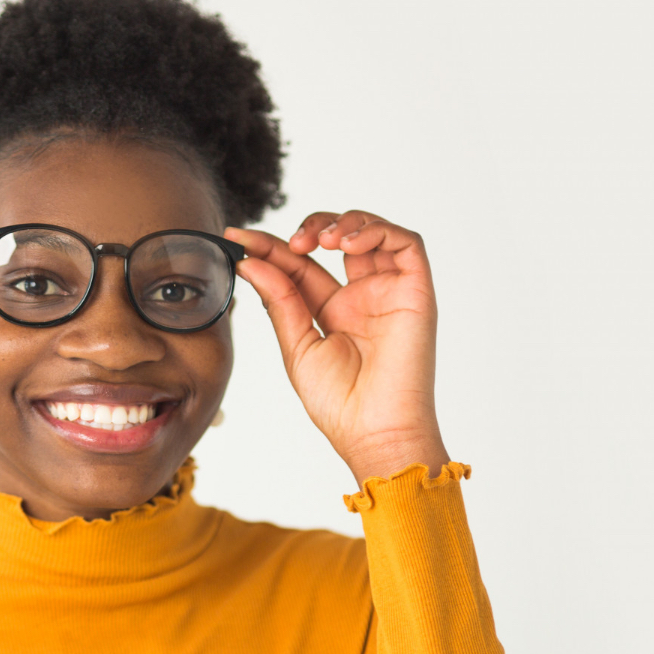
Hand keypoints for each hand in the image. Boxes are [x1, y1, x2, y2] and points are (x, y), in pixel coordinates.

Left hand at [225, 212, 449, 485]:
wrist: (374, 431)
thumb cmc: (339, 402)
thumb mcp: (297, 346)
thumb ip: (279, 300)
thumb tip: (250, 262)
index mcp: (331, 310)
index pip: (300, 265)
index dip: (270, 246)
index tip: (238, 238)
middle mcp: (361, 296)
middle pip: (335, 239)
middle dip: (310, 227)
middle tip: (289, 243)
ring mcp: (389, 292)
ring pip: (372, 233)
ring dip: (344, 222)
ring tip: (319, 241)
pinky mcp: (416, 292)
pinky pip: (407, 245)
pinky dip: (377, 231)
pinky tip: (347, 244)